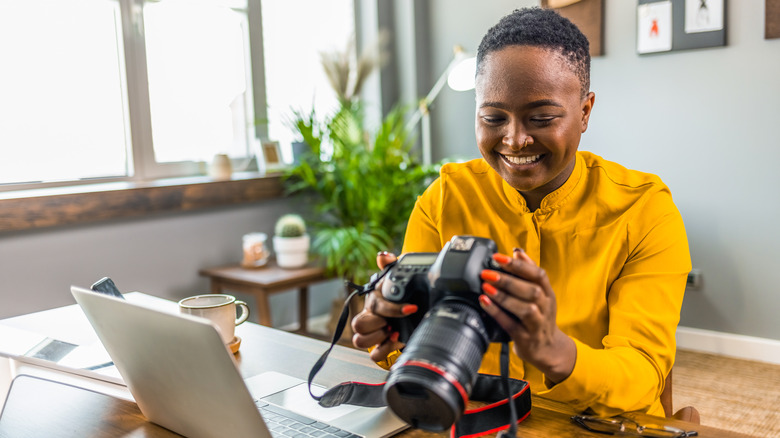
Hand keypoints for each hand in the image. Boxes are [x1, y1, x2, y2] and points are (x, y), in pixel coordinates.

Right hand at [351, 252, 418, 362]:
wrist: (410, 305)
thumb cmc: (400, 292)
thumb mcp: (397, 276)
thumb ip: (389, 263)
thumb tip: (382, 256)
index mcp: (373, 301)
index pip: (375, 306)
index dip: (393, 309)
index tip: (412, 308)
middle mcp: (369, 317)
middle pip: (358, 325)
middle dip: (378, 325)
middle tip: (393, 323)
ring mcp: (373, 333)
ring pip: (359, 341)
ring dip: (378, 339)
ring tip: (394, 333)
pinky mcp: (380, 346)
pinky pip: (373, 355)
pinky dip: (384, 351)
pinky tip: (396, 342)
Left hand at [479, 249, 575, 383]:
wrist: (548, 349)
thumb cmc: (540, 317)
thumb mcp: (540, 294)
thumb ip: (528, 272)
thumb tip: (517, 252)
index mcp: (548, 293)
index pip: (538, 274)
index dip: (519, 265)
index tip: (499, 257)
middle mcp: (545, 307)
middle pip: (532, 291)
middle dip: (508, 280)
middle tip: (488, 272)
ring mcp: (537, 324)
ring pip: (525, 308)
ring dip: (504, 296)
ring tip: (486, 287)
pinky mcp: (526, 338)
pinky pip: (511, 325)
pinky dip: (497, 313)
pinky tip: (485, 303)